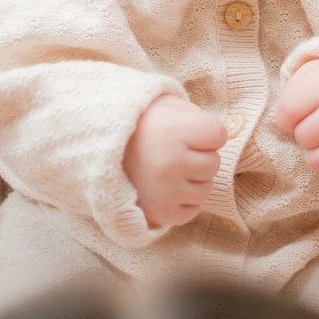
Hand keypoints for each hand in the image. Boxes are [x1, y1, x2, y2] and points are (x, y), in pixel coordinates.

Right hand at [124, 95, 226, 228]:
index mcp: (175, 132)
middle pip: (213, 163)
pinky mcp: (160, 213)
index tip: (184, 130)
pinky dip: (182, 201)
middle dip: (199, 156)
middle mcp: (172, 163)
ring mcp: (166, 191)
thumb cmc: (138, 125)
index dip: (205, 132)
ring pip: (205, 189)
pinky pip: (191, 210)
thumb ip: (196, 117)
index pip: (219, 135)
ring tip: (166, 168)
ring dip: (192, 180)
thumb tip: (222, 137)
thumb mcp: (165, 106)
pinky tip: (164, 186)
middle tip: (173, 151)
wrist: (96, 149)